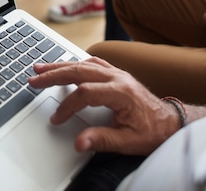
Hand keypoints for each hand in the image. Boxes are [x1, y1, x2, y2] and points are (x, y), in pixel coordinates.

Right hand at [29, 57, 179, 154]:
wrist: (171, 123)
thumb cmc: (153, 131)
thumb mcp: (129, 142)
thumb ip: (102, 140)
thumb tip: (80, 143)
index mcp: (120, 92)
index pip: (85, 93)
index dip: (67, 105)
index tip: (57, 118)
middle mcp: (118, 77)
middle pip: (79, 70)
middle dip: (53, 74)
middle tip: (34, 79)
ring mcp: (117, 73)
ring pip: (84, 63)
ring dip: (61, 65)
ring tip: (41, 68)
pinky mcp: (117, 74)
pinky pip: (93, 62)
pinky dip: (75, 63)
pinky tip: (65, 65)